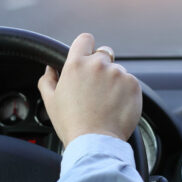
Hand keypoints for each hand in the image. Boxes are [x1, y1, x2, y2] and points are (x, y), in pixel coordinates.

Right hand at [37, 33, 141, 147]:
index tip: (87, 56)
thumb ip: (48, 79)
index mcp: (76, 64)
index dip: (86, 46)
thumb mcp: (51, 101)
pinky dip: (126, 91)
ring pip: (117, 70)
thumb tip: (50, 68)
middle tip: (96, 88)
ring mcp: (118, 73)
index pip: (85, 39)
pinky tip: (116, 106)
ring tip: (106, 103)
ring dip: (114, 81)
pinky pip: (130, 82)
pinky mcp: (133, 84)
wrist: (95, 142)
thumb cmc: (71, 124)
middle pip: (103, 54)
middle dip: (100, 67)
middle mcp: (98, 64)